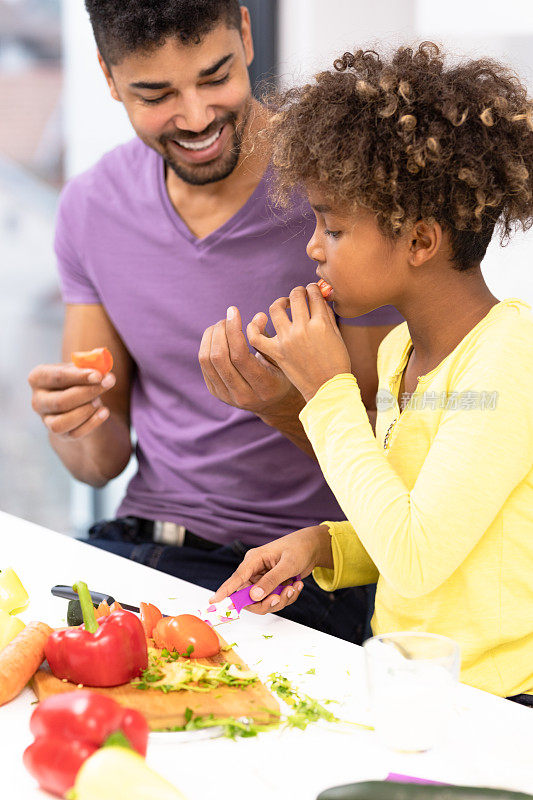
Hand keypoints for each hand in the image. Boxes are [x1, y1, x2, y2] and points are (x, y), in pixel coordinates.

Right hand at [28, 363, 115, 439]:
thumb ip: (90, 366)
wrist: (79, 400)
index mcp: (38, 377)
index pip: (57, 377)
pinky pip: (75, 433)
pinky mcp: (60, 434)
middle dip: (88, 393)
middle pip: (60, 401)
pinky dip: (92, 423)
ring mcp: (46, 420)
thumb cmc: (78, 379)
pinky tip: (104, 412)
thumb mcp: (82, 368)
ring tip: (99, 401)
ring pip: (61, 423)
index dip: (79, 376)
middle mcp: (37, 400)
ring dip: (86, 411)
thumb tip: (102, 373)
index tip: (99, 375)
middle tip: (108, 384)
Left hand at [199, 305, 296, 414]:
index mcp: (264, 387)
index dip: (233, 330)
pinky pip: (204, 365)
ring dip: (211, 336)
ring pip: (207, 360)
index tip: (233, 311)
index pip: (240, 356)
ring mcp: (227, 396)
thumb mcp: (280, 357)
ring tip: (221, 325)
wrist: (273, 402)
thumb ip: (267, 338)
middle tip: (227, 318)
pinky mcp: (216, 392)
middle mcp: (243, 396)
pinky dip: (206, 345)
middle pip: (219, 358)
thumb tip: (258, 316)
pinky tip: (216, 336)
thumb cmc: (280, 374)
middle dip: (220, 331)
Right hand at [209, 525, 331, 614]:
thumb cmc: (299, 549)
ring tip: (294, 587)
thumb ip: (271, 580)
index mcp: (253, 560)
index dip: (225, 591)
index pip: (236, 578)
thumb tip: (254, 596)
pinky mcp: (272, 585)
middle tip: (281, 597)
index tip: (213, 602)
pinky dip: (287, 597)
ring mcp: (263, 579)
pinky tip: (297, 585)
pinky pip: (274, 600)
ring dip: (281, 599)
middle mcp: (255, 570)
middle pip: (249, 597)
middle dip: (267, 602)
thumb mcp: (287, 564)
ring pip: (263, 601)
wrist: (313, 547)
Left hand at [247, 284, 350, 402]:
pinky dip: (254, 327)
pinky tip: (260, 322)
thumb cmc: (337, 363)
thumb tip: (318, 298)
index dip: (312, 289)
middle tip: (299, 295)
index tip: (311, 290)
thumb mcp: (336, 336)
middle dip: (298, 291)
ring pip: (276, 309)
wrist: (327, 388)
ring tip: (283, 305)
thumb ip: (327, 315)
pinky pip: (257, 336)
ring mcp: (287, 341)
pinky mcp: (276, 353)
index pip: (314, 294)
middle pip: (296, 297)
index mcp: (321, 324)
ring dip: (280, 302)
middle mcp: (303, 329)